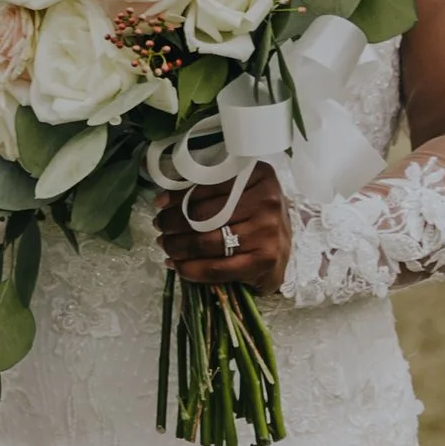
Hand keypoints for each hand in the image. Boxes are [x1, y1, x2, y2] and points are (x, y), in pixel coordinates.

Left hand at [155, 164, 290, 295]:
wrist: (284, 251)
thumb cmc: (256, 217)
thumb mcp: (241, 192)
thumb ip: (211, 187)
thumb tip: (164, 196)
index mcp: (259, 176)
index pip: (208, 185)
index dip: (179, 195)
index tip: (160, 203)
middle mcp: (266, 201)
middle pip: (204, 214)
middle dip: (173, 222)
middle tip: (160, 226)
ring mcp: (266, 232)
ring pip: (205, 242)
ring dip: (177, 246)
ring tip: (166, 245)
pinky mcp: (262, 261)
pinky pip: (215, 268)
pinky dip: (190, 269)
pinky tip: (178, 266)